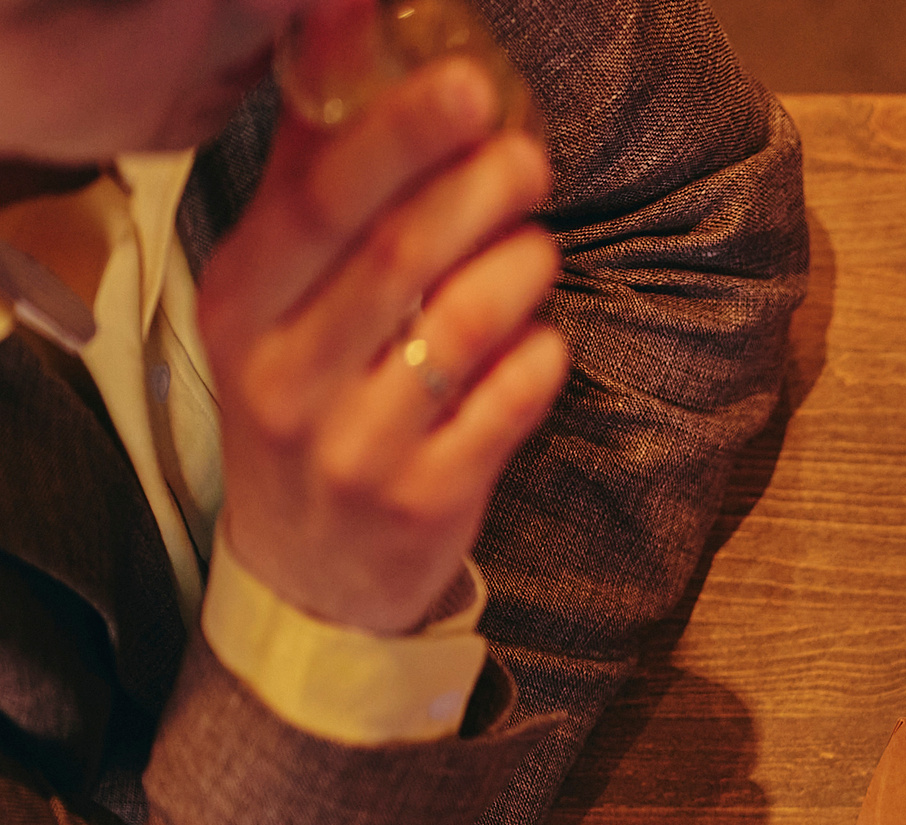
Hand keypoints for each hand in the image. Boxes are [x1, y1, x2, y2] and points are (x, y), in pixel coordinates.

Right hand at [197, 3, 566, 635]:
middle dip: (471, 194)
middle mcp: (284, 376)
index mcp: (241, 306)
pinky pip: (499, 415)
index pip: (317, 205)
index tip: (466, 86)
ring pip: (451, 335)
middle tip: (528, 156)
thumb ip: (317, 190)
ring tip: (538, 245)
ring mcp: (353, 446)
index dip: (396, 138)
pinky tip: (545, 340)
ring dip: (514, 274)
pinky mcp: (421, 504)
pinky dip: (534, 365)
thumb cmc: (309, 405)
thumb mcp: (280, 307)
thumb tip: (351, 45)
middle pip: (389, 260)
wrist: (308, 573)